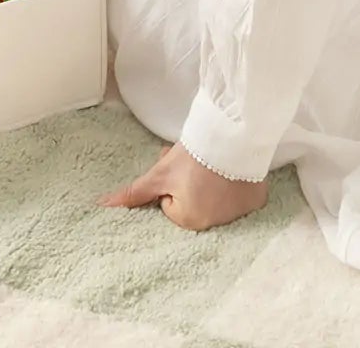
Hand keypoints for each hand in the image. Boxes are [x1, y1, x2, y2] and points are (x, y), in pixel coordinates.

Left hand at [99, 143, 268, 232]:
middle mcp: (216, 226)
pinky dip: (235, 185)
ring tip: (212, 164)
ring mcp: (239, 215)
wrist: (231, 133)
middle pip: (192, 204)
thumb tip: (103, 206)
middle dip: (188, 185)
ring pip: (214, 200)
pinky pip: (239, 198)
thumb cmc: (192, 155)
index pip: (170, 205)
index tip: (179, 171)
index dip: (171, 184)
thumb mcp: (159, 173)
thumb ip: (133, 193)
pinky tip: (232, 171)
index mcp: (191, 222)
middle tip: (193, 165)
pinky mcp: (256, 202)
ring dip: (210, 185)